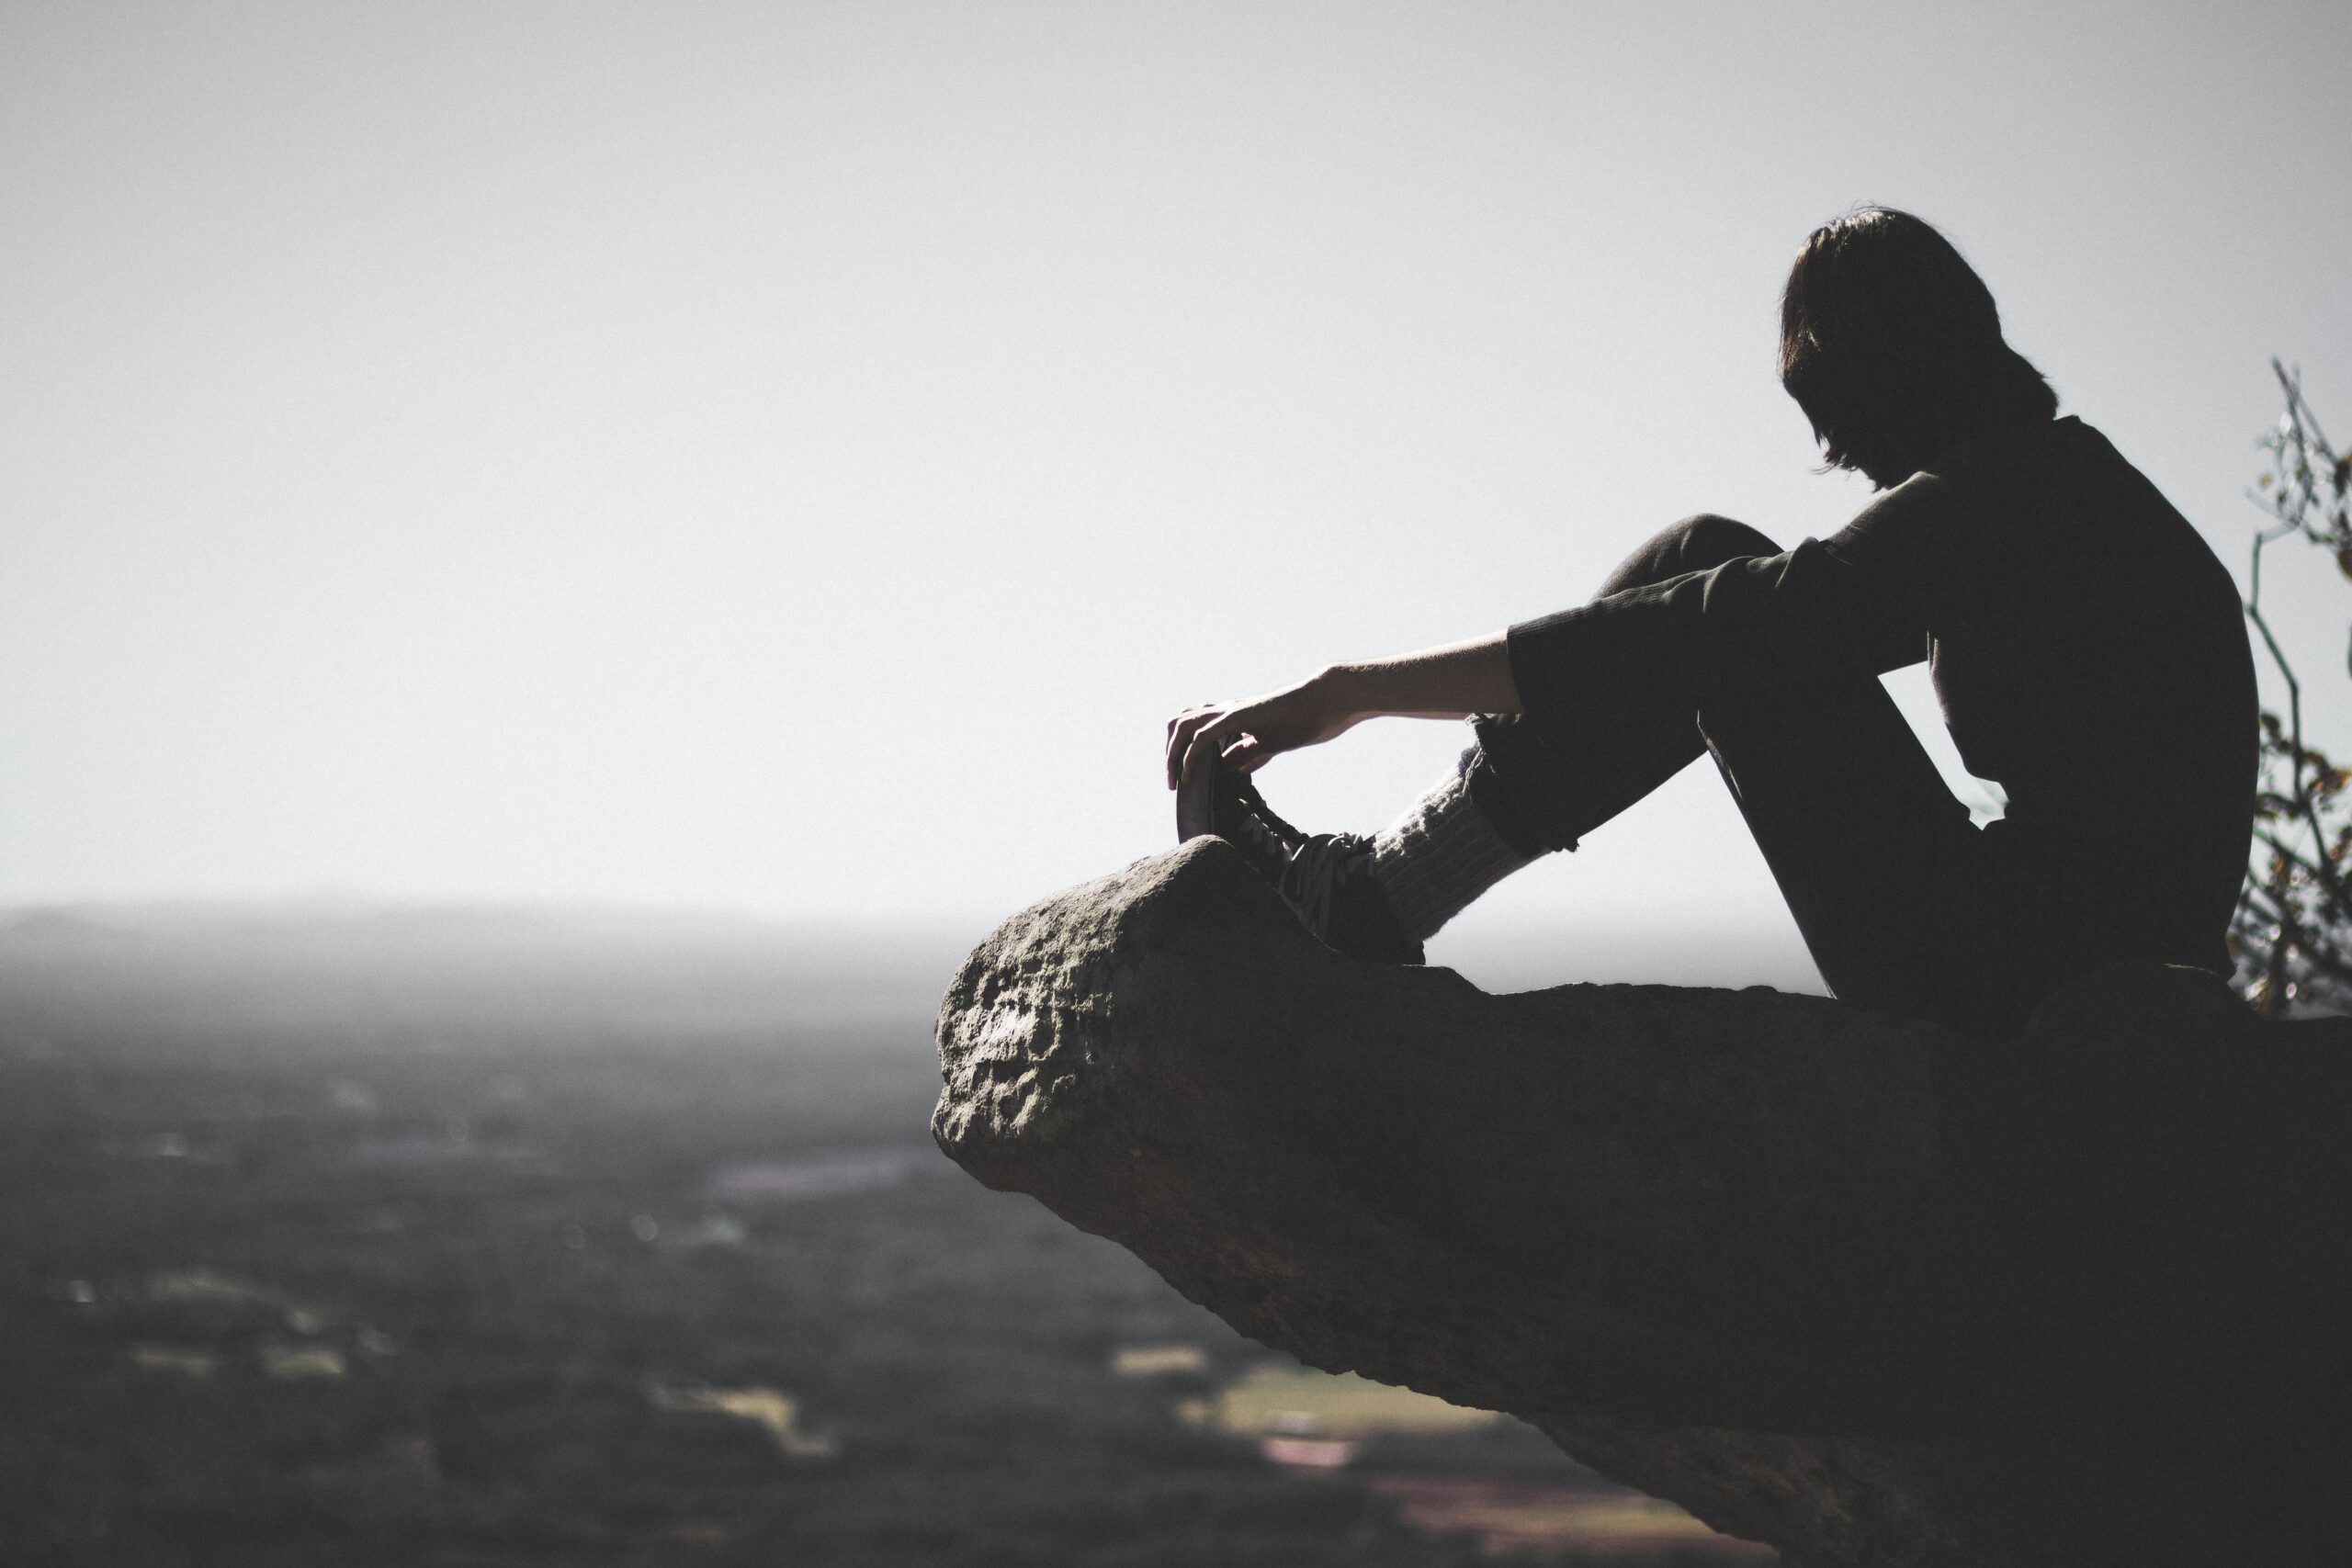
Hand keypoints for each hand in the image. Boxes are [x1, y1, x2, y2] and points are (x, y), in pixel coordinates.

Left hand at [1164, 671, 1361, 790]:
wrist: (1325, 701)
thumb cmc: (1304, 719)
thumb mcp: (1269, 745)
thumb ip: (1248, 755)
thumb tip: (1230, 770)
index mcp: (1232, 716)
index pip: (1193, 728)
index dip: (1181, 751)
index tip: (1184, 779)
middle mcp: (1225, 710)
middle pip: (1178, 723)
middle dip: (1169, 753)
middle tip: (1173, 782)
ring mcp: (1230, 711)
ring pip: (1182, 726)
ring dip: (1173, 754)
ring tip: (1176, 781)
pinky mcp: (1238, 716)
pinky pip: (1201, 736)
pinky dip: (1190, 757)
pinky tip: (1191, 776)